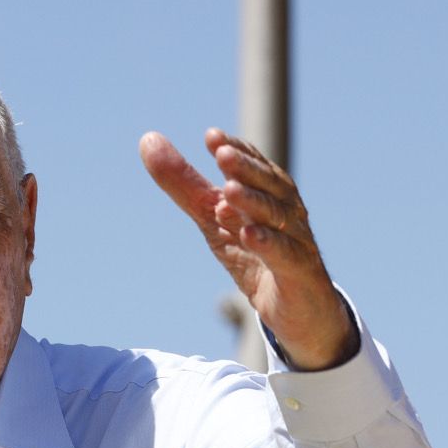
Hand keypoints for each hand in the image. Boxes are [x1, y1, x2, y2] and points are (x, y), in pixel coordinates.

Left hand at [140, 127, 354, 369]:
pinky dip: (268, 243)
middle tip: (221, 154)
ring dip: (254, 202)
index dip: (236, 150)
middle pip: (269, 186)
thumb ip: (184, 184)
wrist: (296, 310)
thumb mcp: (212, 219)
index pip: (254, 166)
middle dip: (246, 169)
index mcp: (268, 194)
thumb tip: (147, 140)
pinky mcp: (300, 273)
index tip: (212, 137)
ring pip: (278, 217)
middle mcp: (287, 212)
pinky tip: (250, 234)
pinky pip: (285, 256)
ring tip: (228, 192)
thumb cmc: (255, 256)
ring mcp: (297, 241)